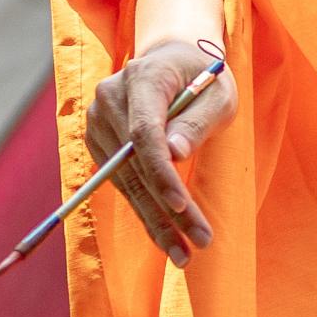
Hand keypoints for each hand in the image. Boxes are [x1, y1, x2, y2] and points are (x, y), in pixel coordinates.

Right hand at [83, 38, 236, 264]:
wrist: (173, 61)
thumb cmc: (203, 76)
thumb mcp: (218, 93)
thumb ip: (198, 121)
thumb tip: (176, 155)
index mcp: (142, 78)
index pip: (144, 131)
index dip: (160, 171)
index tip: (180, 204)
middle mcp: (109, 98)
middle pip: (134, 164)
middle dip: (166, 210)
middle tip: (197, 244)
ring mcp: (98, 121)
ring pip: (126, 181)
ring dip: (154, 221)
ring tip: (183, 255)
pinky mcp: (99, 142)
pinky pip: (122, 183)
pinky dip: (145, 211)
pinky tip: (167, 238)